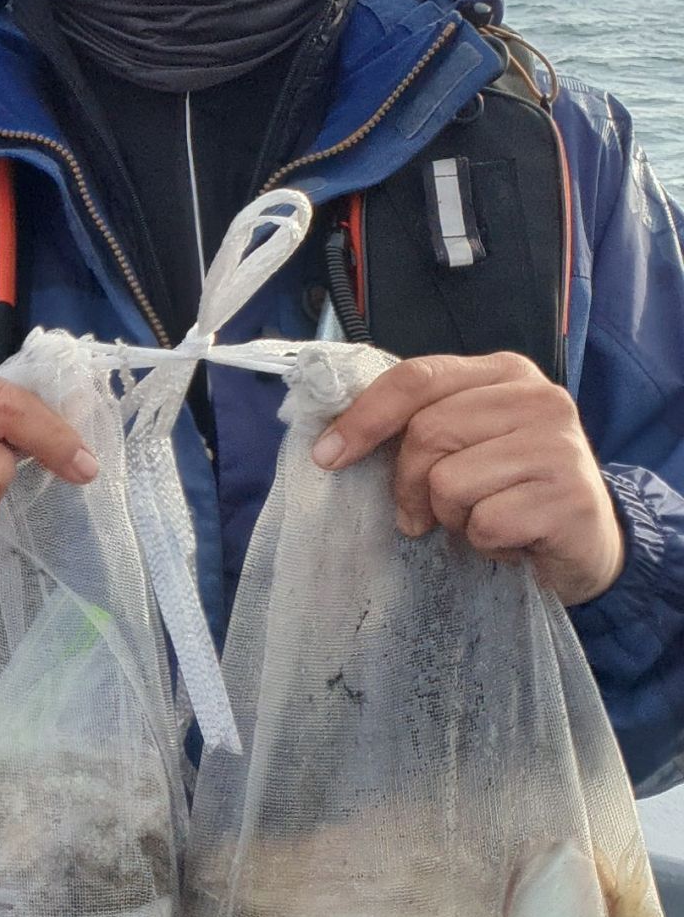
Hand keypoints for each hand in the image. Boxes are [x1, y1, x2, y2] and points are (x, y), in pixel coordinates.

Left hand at [313, 350, 625, 604]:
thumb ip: (420, 426)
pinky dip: (485, 544)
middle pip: (428, 433)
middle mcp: (539, 398)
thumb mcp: (468, 444)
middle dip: (410, 485)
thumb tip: (333, 439)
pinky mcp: (569, 498)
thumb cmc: (512, 491)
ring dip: (451, 518)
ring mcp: (559, 446)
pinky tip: (511, 541)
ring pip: (450, 482)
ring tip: (482, 521)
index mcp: (506, 373)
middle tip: (424, 515)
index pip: (418, 378)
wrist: (588, 542)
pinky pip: (485, 524)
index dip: (364, 416)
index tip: (328, 456)